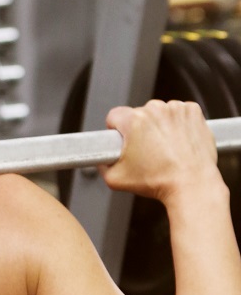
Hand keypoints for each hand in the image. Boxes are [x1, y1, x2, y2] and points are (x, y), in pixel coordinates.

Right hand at [101, 99, 219, 201]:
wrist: (191, 184)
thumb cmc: (158, 181)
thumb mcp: (114, 179)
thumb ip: (101, 164)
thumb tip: (101, 158)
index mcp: (133, 120)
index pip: (114, 115)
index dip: (115, 130)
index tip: (123, 140)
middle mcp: (155, 109)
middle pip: (138, 113)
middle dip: (140, 129)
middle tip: (146, 149)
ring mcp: (176, 109)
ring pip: (159, 112)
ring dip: (159, 124)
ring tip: (164, 146)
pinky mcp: (193, 111)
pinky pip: (179, 112)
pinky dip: (178, 122)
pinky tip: (177, 139)